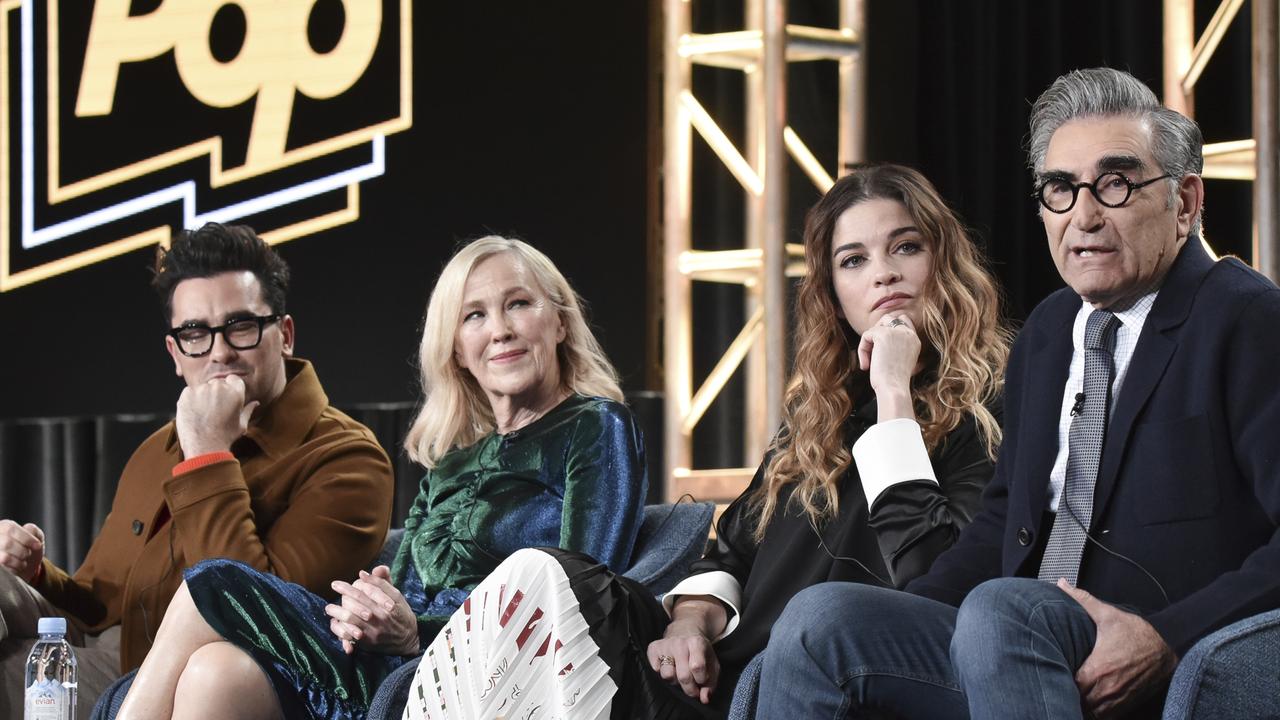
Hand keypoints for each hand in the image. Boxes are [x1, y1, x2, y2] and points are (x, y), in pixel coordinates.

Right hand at [0, 520, 43, 581]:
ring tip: (24, 559)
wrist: (27, 564)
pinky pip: (5, 566)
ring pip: (5, 557)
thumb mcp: (35, 535)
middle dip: (23, 551)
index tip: (38, 546)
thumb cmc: (29, 546)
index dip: (26, 538)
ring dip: (19, 560)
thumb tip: (27, 528)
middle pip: (7, 543)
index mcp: (4, 527)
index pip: (10, 529)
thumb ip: (33, 530)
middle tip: (29, 553)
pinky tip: (20, 565)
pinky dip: (16, 567)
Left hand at [174, 375, 258, 456]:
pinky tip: (195, 413)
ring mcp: (201, 389)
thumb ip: (248, 410)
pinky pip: (189, 392)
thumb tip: (255, 403)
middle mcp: (219, 387)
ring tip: (204, 414)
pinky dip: (191, 399)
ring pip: (203, 388)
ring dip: (203, 396)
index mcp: (235, 392)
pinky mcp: (186, 394)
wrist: (204, 447)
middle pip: (218, 383)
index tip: (226, 399)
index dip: (230, 388)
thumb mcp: (241, 425)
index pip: (233, 379)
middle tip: (214, 410)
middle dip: (216, 393)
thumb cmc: (225, 437)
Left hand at [325, 565, 418, 655]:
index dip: (355, 583)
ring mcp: (373, 630)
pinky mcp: (368, 642)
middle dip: (344, 592)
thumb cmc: (401, 614)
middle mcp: (381, 617)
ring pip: (351, 618)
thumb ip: (383, 582)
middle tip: (334, 585)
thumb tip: (363, 573)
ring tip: (328, 607)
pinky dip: (340, 629)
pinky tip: (334, 622)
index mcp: (389, 604)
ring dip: (337, 611)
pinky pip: (350, 635)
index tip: (344, 580)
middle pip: (358, 602)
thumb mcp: (397, 596)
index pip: (369, 590)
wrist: (407, 640)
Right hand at [646, 598, 723, 704]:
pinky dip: (662, 672)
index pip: (697, 668)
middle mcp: (679, 642)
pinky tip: (670, 667)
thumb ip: (711, 683)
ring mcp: (665, 645)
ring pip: (667, 675)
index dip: (701, 680)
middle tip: (692, 687)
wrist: (685, 630)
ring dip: (674, 681)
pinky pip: (655, 670)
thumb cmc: (701, 651)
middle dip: (689, 688)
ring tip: (679, 674)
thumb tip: (704, 699)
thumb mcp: (712, 664)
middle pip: (683, 676)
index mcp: (696, 643)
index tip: (702, 681)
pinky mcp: (653, 648)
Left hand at [857, 313, 921, 420]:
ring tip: (869, 361)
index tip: (879, 347)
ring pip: (875, 327)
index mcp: (915, 340)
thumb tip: (876, 339)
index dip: (888, 329)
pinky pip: (866, 336)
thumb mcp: (899, 361)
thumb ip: (894, 347)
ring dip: (868, 343)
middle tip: (871, 351)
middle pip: (888, 319)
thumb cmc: (894, 382)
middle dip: (876, 332)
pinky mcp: (883, 334)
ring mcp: (897, 332)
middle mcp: (908, 333)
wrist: (894, 389)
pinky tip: (866, 366)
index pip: (903, 320)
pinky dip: (862, 350)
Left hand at [1058, 580, 1176, 717]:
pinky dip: (1095, 711)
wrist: (1168, 649)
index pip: (1066, 685)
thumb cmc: (1138, 634)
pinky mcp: (1126, 705)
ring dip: (1080, 704)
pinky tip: (1088, 700)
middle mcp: (1105, 690)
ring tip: (1070, 692)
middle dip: (1066, 692)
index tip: (1052, 670)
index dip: (1057, 679)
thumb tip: (1062, 583)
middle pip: (1075, 701)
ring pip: (1089, 712)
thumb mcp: (1108, 615)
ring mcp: (1116, 701)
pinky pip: (1105, 716)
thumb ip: (1082, 599)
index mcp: (1096, 670)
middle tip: (1058, 680)